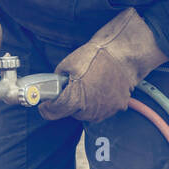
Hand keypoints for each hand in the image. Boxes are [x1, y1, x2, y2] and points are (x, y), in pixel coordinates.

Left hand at [41, 8, 168, 122]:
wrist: (123, 54)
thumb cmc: (96, 56)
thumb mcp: (68, 63)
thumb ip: (58, 80)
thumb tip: (55, 87)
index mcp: (75, 99)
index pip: (54, 112)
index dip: (47, 108)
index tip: (45, 105)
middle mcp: (89, 109)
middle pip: (71, 114)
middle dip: (69, 104)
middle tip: (73, 87)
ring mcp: (105, 110)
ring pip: (86, 114)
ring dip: (83, 105)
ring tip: (88, 86)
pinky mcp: (117, 107)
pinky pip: (101, 111)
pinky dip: (98, 104)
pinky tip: (99, 89)